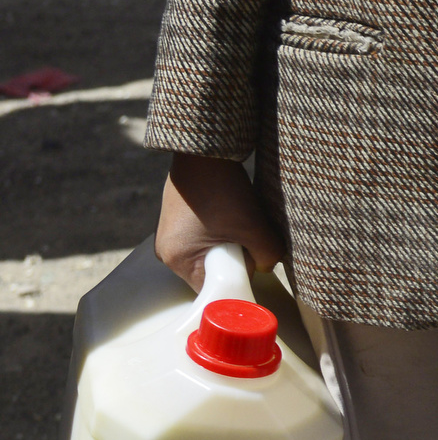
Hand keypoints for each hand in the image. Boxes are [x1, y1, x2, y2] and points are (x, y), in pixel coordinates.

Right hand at [157, 153, 280, 289]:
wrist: (204, 151)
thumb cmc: (222, 189)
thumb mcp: (254, 227)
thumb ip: (268, 256)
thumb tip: (267, 266)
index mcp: (177, 260)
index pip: (215, 288)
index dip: (238, 280)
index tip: (254, 267)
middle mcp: (166, 252)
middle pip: (212, 273)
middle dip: (236, 262)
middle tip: (249, 240)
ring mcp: (170, 237)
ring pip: (212, 256)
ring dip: (231, 246)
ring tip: (239, 225)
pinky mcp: (178, 224)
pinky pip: (206, 241)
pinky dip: (223, 235)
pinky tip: (231, 218)